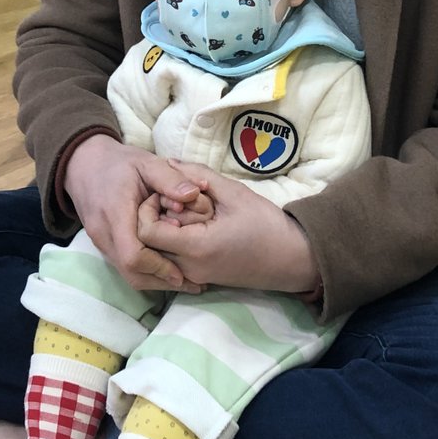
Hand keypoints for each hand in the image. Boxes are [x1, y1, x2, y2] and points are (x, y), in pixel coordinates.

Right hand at [63, 135, 203, 291]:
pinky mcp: (102, 245)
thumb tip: (195, 194)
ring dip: (155, 280)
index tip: (183, 271)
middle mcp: (103, 233)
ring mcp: (100, 241)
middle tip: (192, 284)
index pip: (132, 255)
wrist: (84, 164)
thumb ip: (170, 178)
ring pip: (126, 274)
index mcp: (115, 213)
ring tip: (185, 280)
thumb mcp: (147, 162)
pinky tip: (167, 268)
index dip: (158, 267)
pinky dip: (145, 271)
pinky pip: (123, 266)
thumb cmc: (119, 163)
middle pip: (130, 272)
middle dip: (161, 281)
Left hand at [138, 161, 319, 295]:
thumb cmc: (266, 225)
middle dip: (156, 217)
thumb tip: (167, 162)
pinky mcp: (198, 277)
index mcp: (195, 247)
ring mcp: (192, 276)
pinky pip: (171, 258)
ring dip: (165, 228)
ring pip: (158, 251)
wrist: (291, 260)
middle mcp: (187, 268)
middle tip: (179, 201)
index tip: (166, 193)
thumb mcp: (234, 192)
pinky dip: (175, 240)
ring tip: (189, 213)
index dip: (148, 209)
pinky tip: (194, 225)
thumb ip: (198, 175)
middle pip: (148, 243)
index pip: (146, 232)